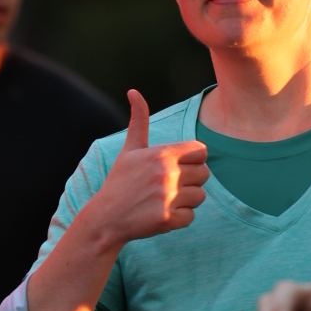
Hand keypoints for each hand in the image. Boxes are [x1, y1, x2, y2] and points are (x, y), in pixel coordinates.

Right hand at [83, 91, 208, 250]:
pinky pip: (190, 217)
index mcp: (162, 154)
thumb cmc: (120, 181)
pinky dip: (179, 219)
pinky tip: (161, 214)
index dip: (194, 159)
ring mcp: (168, 197)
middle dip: (192, 181)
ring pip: (200, 196)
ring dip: (187, 200)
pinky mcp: (167, 219)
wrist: (106, 218)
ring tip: (165, 200)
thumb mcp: (130, 149)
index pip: (201, 151)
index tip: (179, 167)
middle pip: (205, 174)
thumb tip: (133, 91)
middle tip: (171, 187)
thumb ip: (139, 121)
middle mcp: (167, 174)